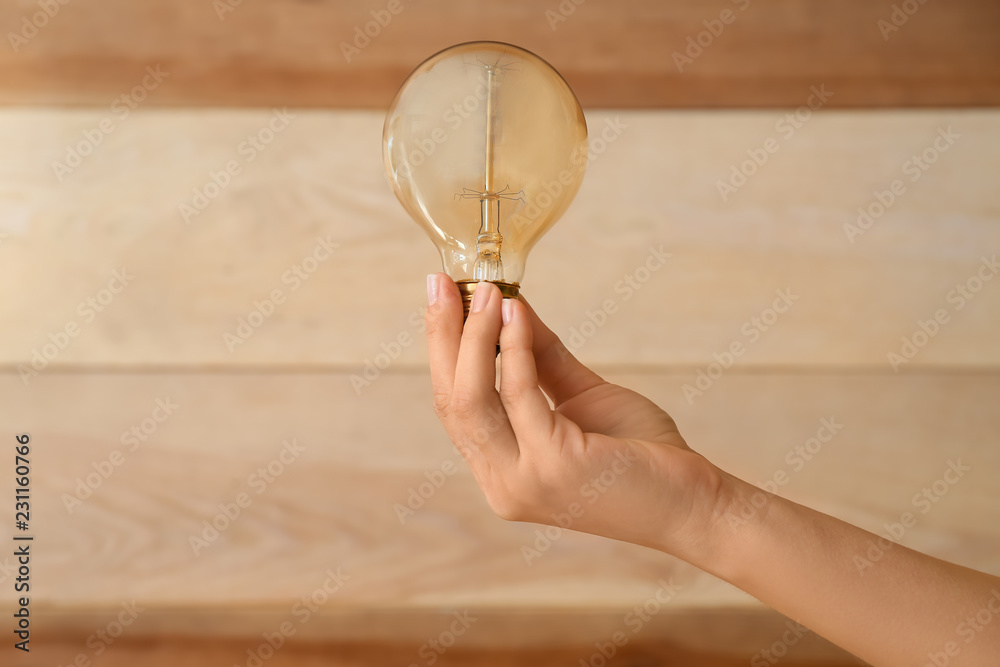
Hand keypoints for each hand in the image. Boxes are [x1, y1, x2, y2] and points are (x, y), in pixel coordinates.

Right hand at [424, 274, 728, 560]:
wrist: (692, 503)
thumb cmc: (640, 454)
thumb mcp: (580, 396)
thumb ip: (540, 359)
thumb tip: (510, 306)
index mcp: (501, 471)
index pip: (451, 406)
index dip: (441, 349)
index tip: (440, 297)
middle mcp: (502, 484)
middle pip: (450, 400)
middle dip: (443, 336)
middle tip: (442, 282)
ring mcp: (523, 480)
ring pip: (472, 398)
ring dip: (475, 336)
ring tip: (484, 290)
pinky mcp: (553, 466)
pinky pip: (519, 393)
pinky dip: (514, 348)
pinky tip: (516, 314)